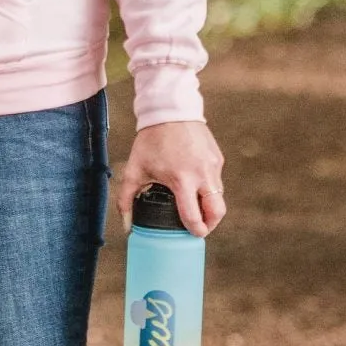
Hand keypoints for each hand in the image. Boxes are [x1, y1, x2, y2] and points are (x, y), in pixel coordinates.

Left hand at [117, 119, 224, 236]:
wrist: (170, 110)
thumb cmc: (151, 141)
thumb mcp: (135, 169)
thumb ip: (126, 198)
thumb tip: (126, 226)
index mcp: (182, 180)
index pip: (194, 216)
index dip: (195, 230)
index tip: (193, 234)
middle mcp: (202, 174)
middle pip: (218, 211)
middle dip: (211, 224)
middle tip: (200, 227)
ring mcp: (213, 166)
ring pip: (218, 196)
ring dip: (210, 205)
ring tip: (195, 207)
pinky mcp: (218, 158)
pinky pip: (217, 180)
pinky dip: (209, 187)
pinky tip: (195, 184)